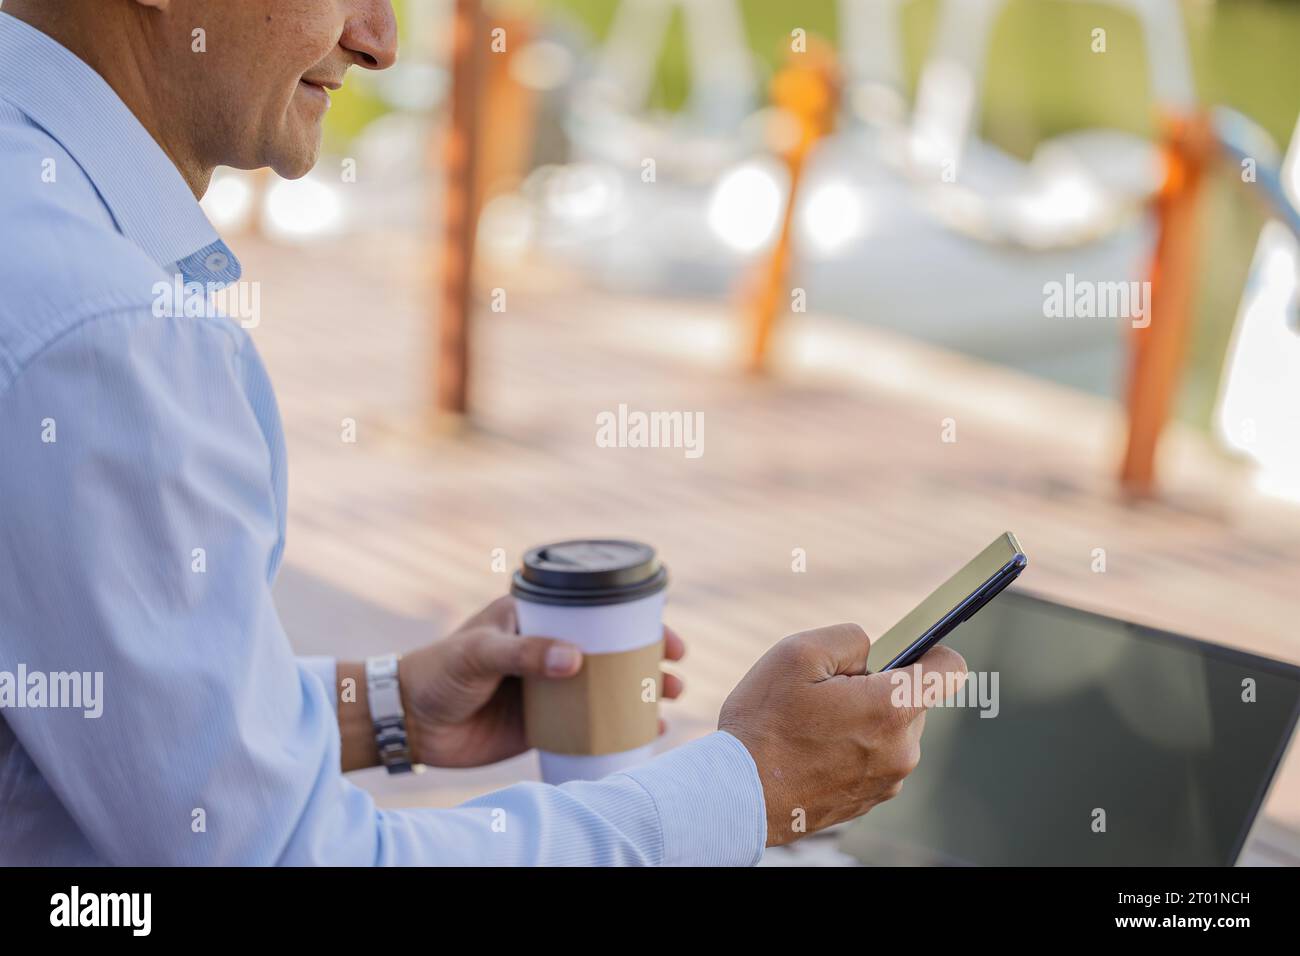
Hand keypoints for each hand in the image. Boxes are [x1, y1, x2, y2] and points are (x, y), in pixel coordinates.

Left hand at [399, 596, 685, 767]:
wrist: (408, 723)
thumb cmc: (437, 672)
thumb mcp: (479, 652)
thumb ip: (524, 654)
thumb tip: (577, 661)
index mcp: (536, 617)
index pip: (595, 612)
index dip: (636, 622)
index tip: (665, 637)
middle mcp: (548, 648)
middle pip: (611, 649)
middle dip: (650, 660)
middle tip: (675, 673)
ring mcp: (548, 686)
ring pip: (606, 686)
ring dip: (641, 693)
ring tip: (669, 703)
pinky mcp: (542, 722)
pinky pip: (588, 723)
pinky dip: (618, 726)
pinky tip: (644, 733)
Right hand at [718, 623, 965, 846]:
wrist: (738, 794)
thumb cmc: (764, 723)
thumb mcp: (797, 653)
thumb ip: (849, 638)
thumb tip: (872, 653)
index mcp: (891, 708)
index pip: (950, 670)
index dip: (933, 651)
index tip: (911, 650)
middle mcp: (901, 749)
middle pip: (913, 700)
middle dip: (880, 688)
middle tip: (830, 694)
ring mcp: (888, 780)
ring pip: (892, 730)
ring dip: (865, 720)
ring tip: (815, 726)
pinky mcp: (870, 800)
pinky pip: (875, 759)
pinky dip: (854, 749)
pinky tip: (814, 750)